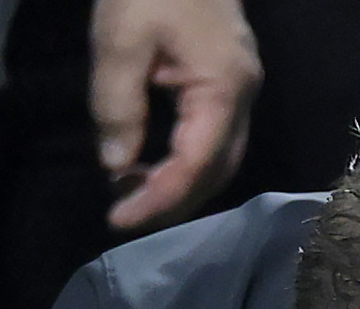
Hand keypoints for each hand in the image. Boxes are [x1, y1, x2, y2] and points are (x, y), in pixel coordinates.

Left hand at [90, 0, 261, 231]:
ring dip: (181, 184)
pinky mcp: (229, 78)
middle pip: (217, 171)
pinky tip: (154, 162)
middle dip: (173, 201)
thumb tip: (116, 165)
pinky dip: (186, 160)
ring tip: (135, 193)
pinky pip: (215, 136)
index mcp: (223, 87)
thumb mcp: (120, 39)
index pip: (196, 164)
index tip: (119, 218)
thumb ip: (117, 105)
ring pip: (220, 157)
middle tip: (124, 214)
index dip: (160, 199)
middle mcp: (243, 95)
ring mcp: (241, 86)